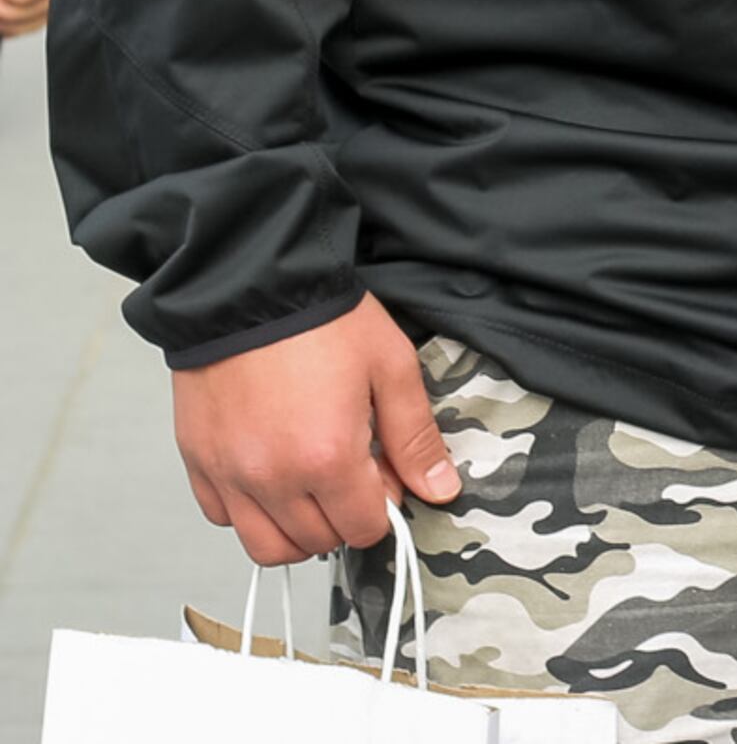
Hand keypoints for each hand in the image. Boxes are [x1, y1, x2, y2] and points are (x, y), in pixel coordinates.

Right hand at [172, 294, 462, 563]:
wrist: (251, 287)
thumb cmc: (323, 322)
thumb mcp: (391, 368)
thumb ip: (415, 438)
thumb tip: (440, 490)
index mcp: (326, 458)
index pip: (363, 529)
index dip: (383, 509)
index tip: (384, 477)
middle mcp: (271, 478)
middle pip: (316, 542)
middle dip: (344, 520)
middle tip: (353, 476)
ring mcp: (228, 474)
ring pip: (265, 546)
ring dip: (297, 530)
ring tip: (313, 487)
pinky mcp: (198, 461)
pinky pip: (222, 516)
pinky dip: (250, 511)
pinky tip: (271, 474)